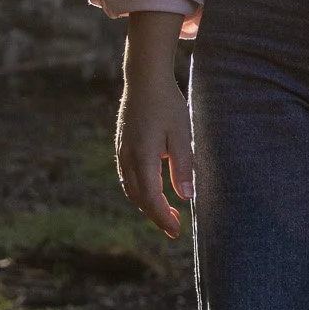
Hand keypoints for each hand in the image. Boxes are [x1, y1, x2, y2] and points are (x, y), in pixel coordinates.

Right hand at [116, 11, 192, 238]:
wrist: (144, 78)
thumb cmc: (168, 104)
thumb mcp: (182, 134)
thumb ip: (183, 166)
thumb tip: (187, 198)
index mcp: (143, 156)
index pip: (151, 198)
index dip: (163, 217)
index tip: (176, 231)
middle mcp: (128, 157)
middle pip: (139, 198)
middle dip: (155, 215)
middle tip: (174, 226)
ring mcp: (122, 151)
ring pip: (131, 188)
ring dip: (146, 204)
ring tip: (165, 212)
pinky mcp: (121, 145)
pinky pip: (127, 176)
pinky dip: (138, 190)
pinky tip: (151, 191)